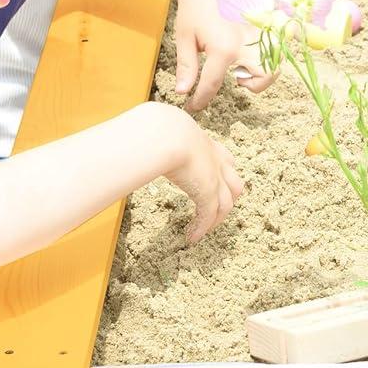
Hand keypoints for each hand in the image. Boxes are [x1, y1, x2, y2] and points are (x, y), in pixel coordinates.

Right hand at [161, 114, 244, 242]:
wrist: (166, 133)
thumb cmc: (156, 129)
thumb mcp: (159, 132)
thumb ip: (153, 138)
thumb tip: (132, 140)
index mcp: (205, 144)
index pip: (224, 159)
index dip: (222, 172)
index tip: (213, 180)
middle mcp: (215, 161)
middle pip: (234, 184)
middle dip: (227, 197)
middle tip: (214, 210)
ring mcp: (215, 178)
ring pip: (226, 204)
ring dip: (215, 219)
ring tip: (202, 230)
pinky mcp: (208, 193)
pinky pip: (208, 215)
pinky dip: (202, 228)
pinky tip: (192, 238)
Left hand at [172, 0, 275, 110]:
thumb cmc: (193, 7)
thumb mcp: (185, 38)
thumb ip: (187, 67)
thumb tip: (183, 92)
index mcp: (222, 49)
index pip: (212, 86)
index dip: (200, 101)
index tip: (193, 108)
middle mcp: (245, 45)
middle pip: (261, 79)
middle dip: (252, 87)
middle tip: (234, 80)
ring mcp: (257, 36)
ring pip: (274, 65)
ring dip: (263, 73)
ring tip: (244, 66)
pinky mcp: (263, 28)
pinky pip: (276, 50)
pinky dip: (269, 57)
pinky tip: (251, 53)